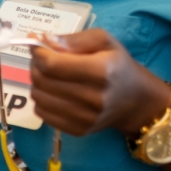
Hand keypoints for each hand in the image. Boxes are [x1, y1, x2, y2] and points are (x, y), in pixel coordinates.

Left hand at [28, 29, 170, 136]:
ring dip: (37, 82)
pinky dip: (42, 99)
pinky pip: (42, 114)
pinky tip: (53, 91)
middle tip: (42, 58)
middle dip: (36, 65)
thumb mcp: (104, 41)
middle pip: (43, 80)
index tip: (36, 43)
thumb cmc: (117, 65)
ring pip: (39, 97)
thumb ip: (74, 39)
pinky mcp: (79, 130)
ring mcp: (86, 118)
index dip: (38, 53)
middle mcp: (93, 98)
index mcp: (101, 71)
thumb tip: (45, 40)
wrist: (135, 100)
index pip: (53, 64)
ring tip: (49, 74)